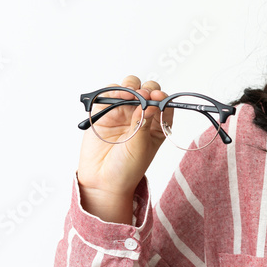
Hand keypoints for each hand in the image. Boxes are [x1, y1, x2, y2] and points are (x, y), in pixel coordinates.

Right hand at [77, 75, 170, 198]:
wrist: (102, 181)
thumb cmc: (127, 168)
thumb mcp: (141, 147)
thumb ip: (143, 124)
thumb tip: (150, 104)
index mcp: (156, 125)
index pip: (164, 104)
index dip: (163, 98)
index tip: (159, 97)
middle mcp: (140, 116)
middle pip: (148, 92)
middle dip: (148, 89)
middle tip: (145, 96)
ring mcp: (122, 112)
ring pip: (129, 88)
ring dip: (132, 86)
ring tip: (131, 93)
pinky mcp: (104, 112)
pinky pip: (109, 94)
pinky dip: (114, 90)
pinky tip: (119, 95)